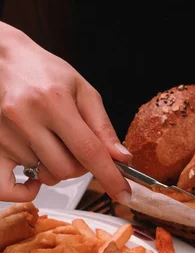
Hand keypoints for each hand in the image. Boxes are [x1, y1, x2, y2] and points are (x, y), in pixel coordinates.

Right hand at [0, 22, 131, 202]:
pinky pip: (7, 187)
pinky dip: (25, 190)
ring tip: (52, 145)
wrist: (1, 58)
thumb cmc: (43, 71)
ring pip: (45, 175)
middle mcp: (25, 118)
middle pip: (67, 169)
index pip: (88, 150)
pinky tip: (34, 178)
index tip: (123, 194)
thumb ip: (102, 126)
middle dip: (81, 166)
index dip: (110, 176)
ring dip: (56, 168)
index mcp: (53, 101)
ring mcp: (4, 134)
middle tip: (77, 147)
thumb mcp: (80, 89)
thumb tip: (121, 159)